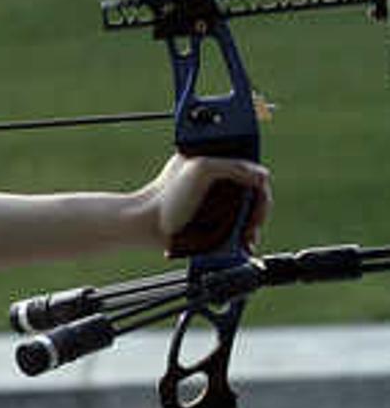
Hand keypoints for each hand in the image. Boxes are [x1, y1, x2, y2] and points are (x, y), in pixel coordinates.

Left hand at [139, 154, 271, 254]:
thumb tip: (262, 175)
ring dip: (251, 227)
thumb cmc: (167, 195)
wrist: (145, 225)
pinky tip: (243, 244)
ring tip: (246, 238)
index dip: (260, 187)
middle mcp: (218, 183)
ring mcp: (215, 205)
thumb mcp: (201, 169)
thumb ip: (234, 165)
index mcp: (216, 163)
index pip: (253, 172)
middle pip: (253, 197)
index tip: (259, 200)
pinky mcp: (210, 225)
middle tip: (252, 225)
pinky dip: (242, 238)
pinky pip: (236, 232)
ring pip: (247, 216)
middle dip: (257, 211)